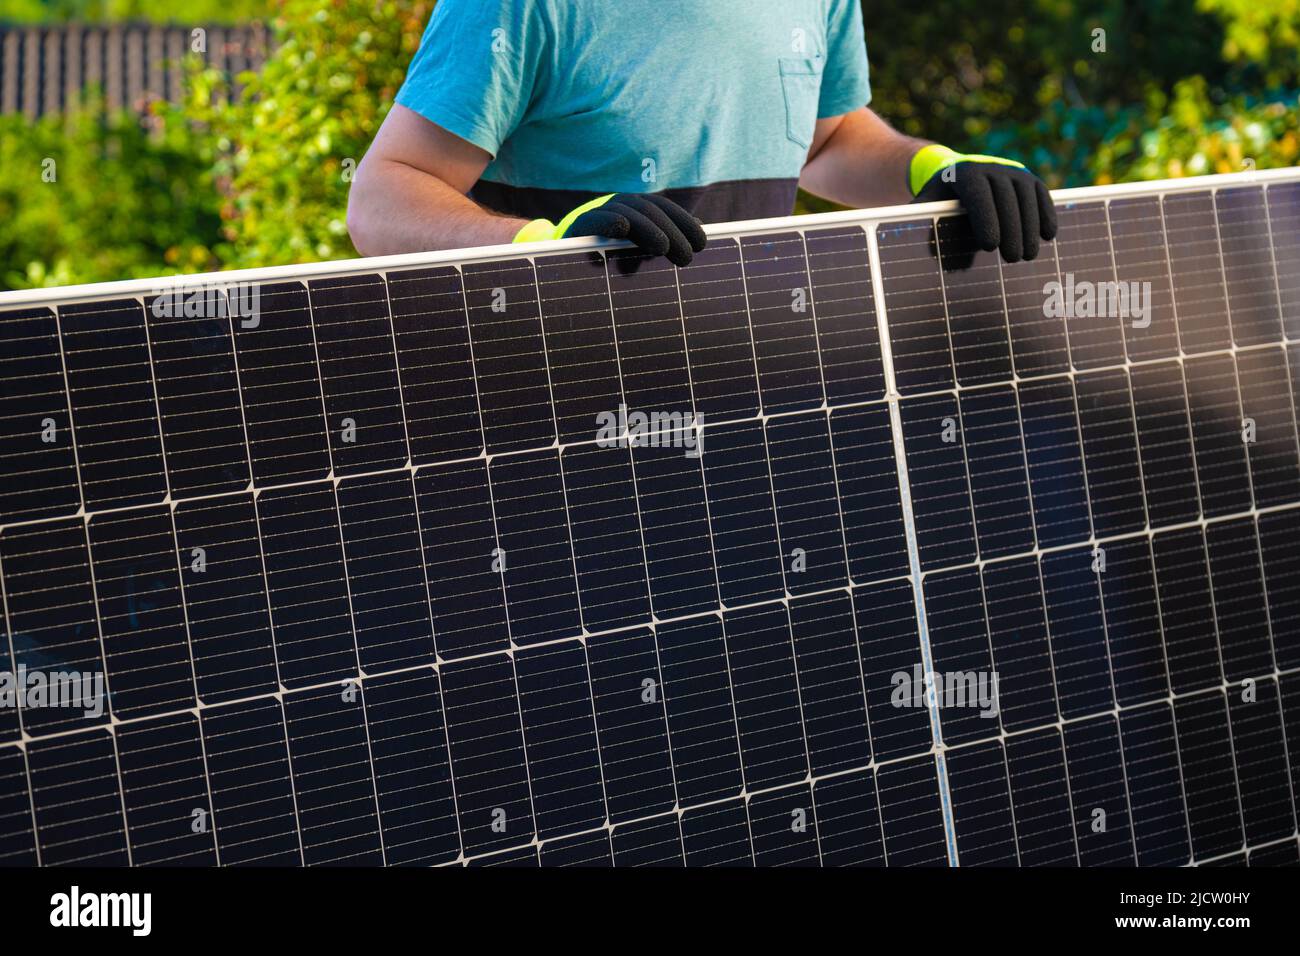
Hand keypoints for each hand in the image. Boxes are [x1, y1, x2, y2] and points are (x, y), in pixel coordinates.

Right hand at [514, 192, 707, 266]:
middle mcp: (619, 207)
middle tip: (687, 256)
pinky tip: (621, 228)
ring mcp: (599, 215)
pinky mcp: (578, 227)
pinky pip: (594, 219)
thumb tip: (697, 236)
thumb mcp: (637, 253)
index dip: (685, 223)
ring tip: (663, 247)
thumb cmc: (606, 260)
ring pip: (628, 212)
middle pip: (651, 211)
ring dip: (648, 228)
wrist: (558, 261)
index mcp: (636, 212)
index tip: (703, 243)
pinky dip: (608, 220)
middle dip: (672, 232)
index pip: (665, 210)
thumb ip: (659, 244)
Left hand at [909, 145, 1056, 262]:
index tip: (989, 246)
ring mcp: (1012, 170)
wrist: (955, 174)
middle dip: (1011, 230)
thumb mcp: (925, 206)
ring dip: (1031, 227)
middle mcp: (991, 167)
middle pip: (1007, 199)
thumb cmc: (938, 199)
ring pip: (1027, 197)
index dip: (985, 220)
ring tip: (1029, 255)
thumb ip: (921, 223)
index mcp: (964, 174)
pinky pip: (1041, 194)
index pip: (978, 196)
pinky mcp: (1028, 177)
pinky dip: (1046, 213)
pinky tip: (1049, 235)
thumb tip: (918, 248)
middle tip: (1013, 259)